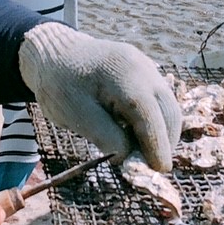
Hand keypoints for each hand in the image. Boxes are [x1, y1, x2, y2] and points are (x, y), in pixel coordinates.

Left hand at [17, 21, 178, 170]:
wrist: (55, 53)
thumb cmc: (60, 84)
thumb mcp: (74, 113)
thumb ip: (104, 135)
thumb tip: (128, 156)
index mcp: (124, 74)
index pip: (150, 114)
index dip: (157, 145)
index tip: (159, 171)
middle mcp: (143, 68)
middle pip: (168, 110)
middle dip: (165, 142)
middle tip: (151, 168)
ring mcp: (147, 68)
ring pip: (168, 105)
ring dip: (162, 132)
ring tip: (144, 154)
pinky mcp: (146, 73)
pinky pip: (159, 100)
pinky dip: (155, 120)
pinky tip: (138, 135)